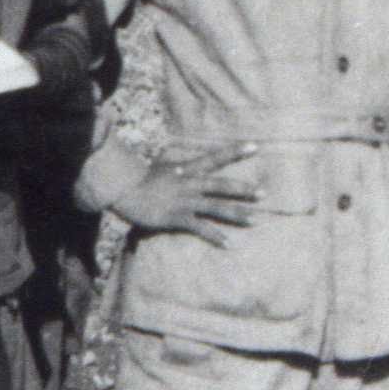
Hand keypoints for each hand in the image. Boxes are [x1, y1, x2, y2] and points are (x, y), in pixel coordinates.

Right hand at [107, 143, 258, 235]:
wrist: (124, 190)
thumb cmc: (143, 179)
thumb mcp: (165, 166)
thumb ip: (180, 165)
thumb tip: (184, 159)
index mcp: (188, 169)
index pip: (215, 158)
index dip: (235, 152)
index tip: (255, 146)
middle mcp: (190, 183)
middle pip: (221, 185)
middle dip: (243, 189)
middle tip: (264, 193)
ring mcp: (184, 200)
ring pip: (215, 207)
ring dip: (236, 214)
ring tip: (255, 219)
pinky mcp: (176, 217)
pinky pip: (200, 227)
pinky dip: (215, 236)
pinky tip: (228, 243)